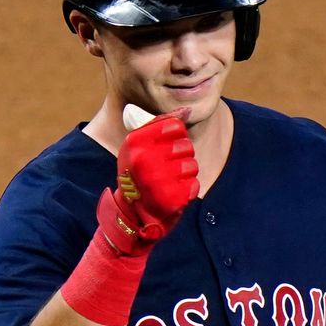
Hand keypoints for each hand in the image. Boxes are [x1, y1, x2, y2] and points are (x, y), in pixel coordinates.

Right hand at [96, 105, 197, 253]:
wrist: (130, 215)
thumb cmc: (136, 174)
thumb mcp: (139, 145)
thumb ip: (161, 124)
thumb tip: (186, 110)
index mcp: (135, 141)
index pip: (175, 126)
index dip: (176, 136)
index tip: (165, 147)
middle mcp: (145, 159)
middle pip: (186, 145)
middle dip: (182, 156)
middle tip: (167, 168)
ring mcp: (159, 180)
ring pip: (192, 165)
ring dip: (185, 174)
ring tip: (169, 181)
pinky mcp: (172, 199)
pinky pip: (194, 185)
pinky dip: (187, 190)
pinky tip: (173, 193)